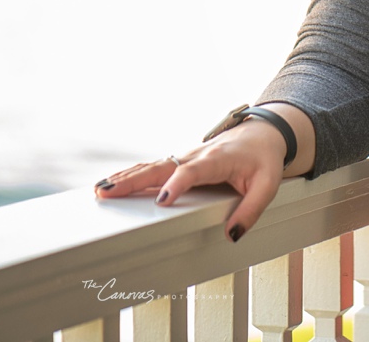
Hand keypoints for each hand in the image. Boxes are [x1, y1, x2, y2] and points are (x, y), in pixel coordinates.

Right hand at [93, 117, 288, 242]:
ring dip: (126, 177)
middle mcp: (197, 156)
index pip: (193, 171)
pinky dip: (132, 174)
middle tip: (108, 192)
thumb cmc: (264, 159)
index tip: (162, 201)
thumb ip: (251, 210)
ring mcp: (187, 157)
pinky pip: (154, 167)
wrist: (263, 133)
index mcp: (218, 160)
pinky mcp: (182, 161)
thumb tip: (231, 234)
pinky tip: (113, 183)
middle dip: (134, 180)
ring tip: (101, 190)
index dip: (177, 185)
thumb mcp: (267, 185)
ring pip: (153, 166)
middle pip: (161, 167)